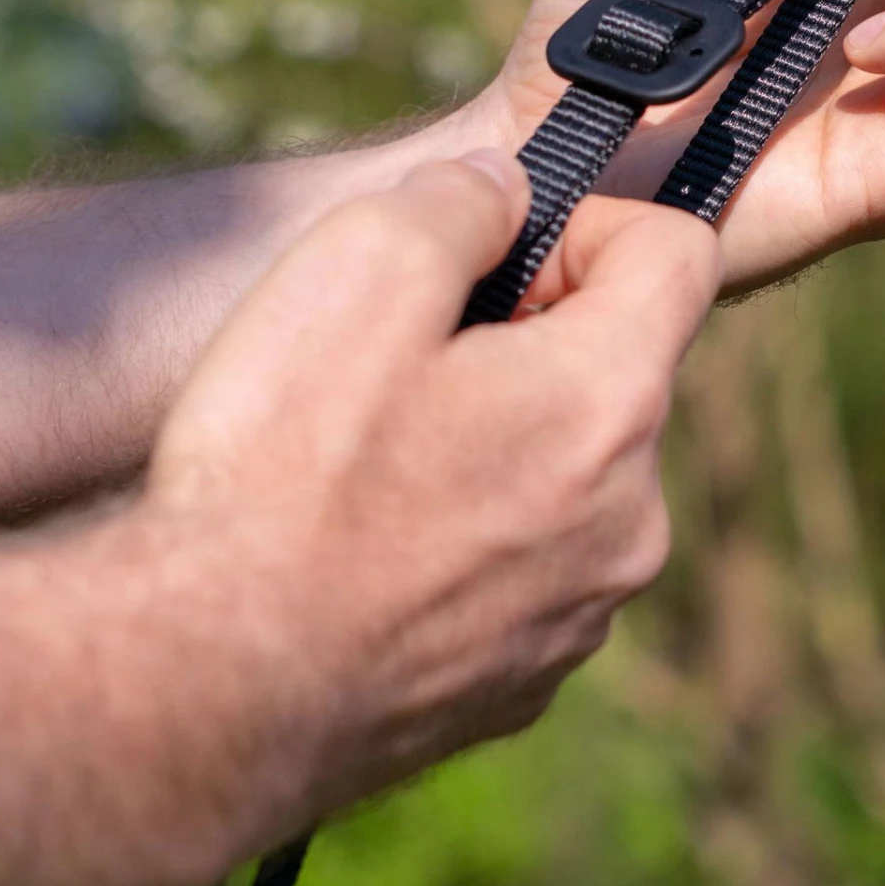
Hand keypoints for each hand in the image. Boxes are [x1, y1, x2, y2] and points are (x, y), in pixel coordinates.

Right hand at [144, 152, 718, 862]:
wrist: (205, 692)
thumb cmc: (279, 476)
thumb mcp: (357, 267)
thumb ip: (460, 202)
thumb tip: (505, 193)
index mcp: (610, 400)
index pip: (678, 254)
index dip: (594, 225)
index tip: (508, 253)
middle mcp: (633, 515)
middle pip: (624, 369)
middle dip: (541, 338)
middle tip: (418, 357)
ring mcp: (586, 609)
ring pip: (578, 474)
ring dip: (510, 440)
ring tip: (383, 460)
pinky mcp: (530, 678)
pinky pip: (536, 565)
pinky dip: (483, 534)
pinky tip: (380, 545)